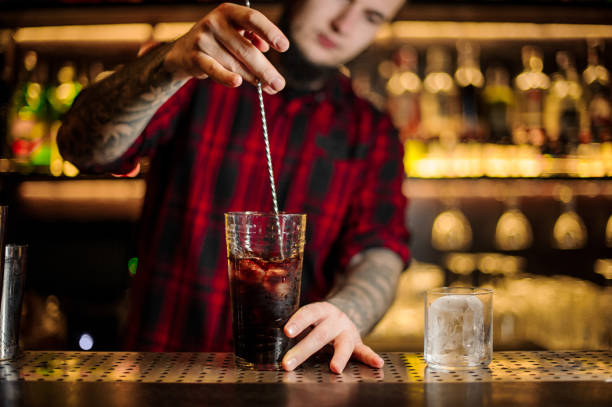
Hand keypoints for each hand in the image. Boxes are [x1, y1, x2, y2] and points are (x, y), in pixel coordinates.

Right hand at [163, 2, 288, 93]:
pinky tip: (238, 82)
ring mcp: (203, 39)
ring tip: (268, 87)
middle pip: (246, 48)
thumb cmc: (219, 43)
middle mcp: (215, 22)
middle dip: (265, 69)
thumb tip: (268, 56)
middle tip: (279, 83)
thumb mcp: (236, 35)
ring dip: (253, 78)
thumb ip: (253, 42)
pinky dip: (226, 77)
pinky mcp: (195, 57)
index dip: (270, 32)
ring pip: (235, 63)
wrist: (184, 52)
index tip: (284, 47)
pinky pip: (215, 70)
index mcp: (229, 12)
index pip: (253, 19)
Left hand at [282, 302, 383, 373]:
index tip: (286, 332)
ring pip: (343, 344)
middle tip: (288, 364)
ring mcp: (348, 331)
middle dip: (303, 351)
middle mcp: (335, 319)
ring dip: (339, 357)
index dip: (298, 322)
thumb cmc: (319, 320)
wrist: (345, 313)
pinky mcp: (358, 343)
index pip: (308, 313)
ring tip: (335, 368)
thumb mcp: (311, 317)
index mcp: (321, 310)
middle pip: (319, 335)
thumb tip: (269, 342)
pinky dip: (371, 358)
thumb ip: (297, 326)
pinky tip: (378, 364)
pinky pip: (364, 350)